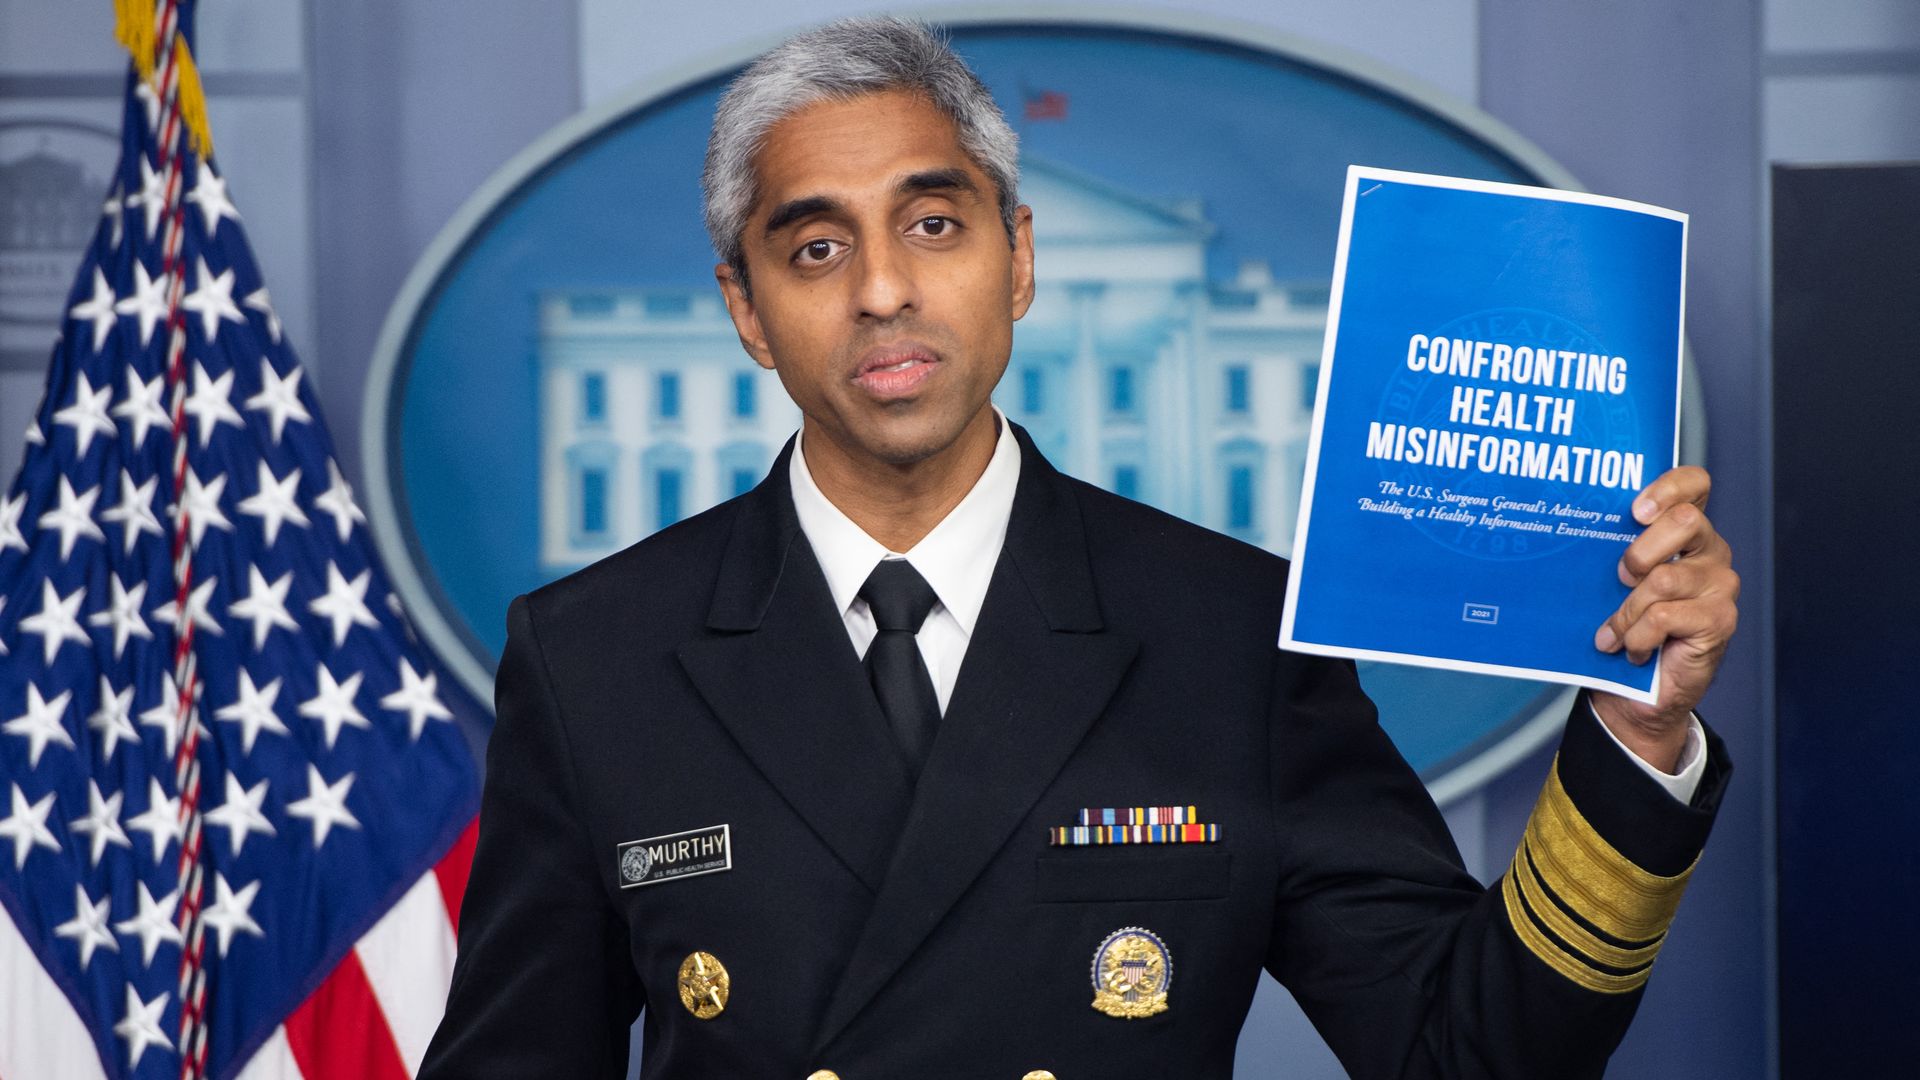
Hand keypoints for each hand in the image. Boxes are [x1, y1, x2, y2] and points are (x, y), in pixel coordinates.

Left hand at [1590, 466, 1739, 770]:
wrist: (1634, 691)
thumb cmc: (1622, 626)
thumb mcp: (1610, 582)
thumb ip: (1611, 551)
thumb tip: (1567, 527)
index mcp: (1685, 532)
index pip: (1695, 484)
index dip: (1669, 486)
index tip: (1635, 509)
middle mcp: (1710, 551)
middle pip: (1685, 520)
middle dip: (1639, 550)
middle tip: (1618, 578)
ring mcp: (1720, 586)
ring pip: (1664, 578)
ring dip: (1626, 611)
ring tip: (1612, 633)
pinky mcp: (1720, 620)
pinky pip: (1665, 616)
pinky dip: (1636, 636)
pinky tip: (1631, 649)